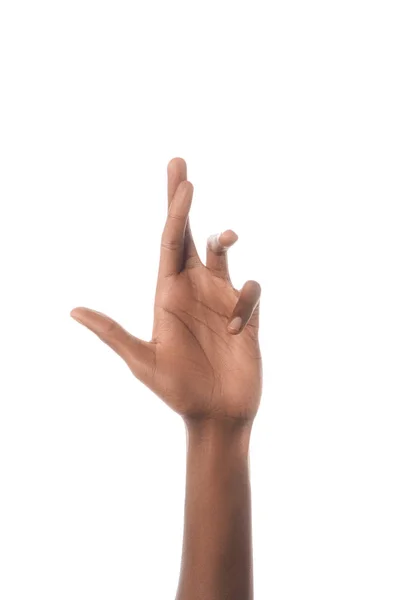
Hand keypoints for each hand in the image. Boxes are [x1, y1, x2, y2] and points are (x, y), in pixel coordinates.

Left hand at [71, 158, 261, 422]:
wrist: (216, 415)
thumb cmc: (176, 392)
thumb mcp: (142, 361)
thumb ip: (113, 333)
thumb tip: (74, 310)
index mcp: (168, 294)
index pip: (169, 243)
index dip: (174, 210)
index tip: (181, 180)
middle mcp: (194, 290)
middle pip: (190, 235)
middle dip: (183, 201)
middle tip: (179, 166)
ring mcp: (221, 300)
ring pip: (223, 253)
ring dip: (224, 238)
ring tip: (226, 237)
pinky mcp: (246, 315)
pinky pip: (250, 290)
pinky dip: (246, 300)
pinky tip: (237, 330)